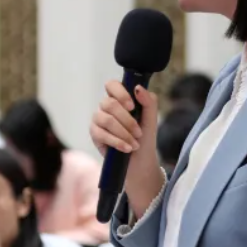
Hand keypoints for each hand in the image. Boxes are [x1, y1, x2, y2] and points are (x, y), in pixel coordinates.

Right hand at [90, 83, 162, 214]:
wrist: (140, 161)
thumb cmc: (144, 137)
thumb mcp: (151, 119)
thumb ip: (149, 101)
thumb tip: (138, 88)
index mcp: (119, 98)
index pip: (112, 85)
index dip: (120, 94)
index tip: (132, 107)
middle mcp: (106, 106)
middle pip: (110, 104)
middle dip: (127, 120)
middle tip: (139, 132)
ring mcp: (98, 119)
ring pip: (106, 119)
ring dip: (123, 133)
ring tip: (134, 143)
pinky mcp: (95, 134)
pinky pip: (102, 134)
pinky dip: (117, 142)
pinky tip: (127, 148)